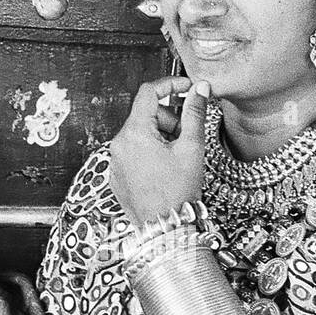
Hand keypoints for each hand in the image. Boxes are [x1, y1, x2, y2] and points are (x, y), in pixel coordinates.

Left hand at [109, 75, 208, 227]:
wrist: (166, 229)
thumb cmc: (177, 194)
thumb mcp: (191, 148)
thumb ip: (194, 113)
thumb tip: (200, 90)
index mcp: (135, 134)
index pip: (148, 92)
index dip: (170, 85)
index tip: (186, 88)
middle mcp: (119, 145)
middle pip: (145, 115)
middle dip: (169, 119)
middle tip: (187, 136)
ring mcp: (116, 162)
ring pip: (140, 135)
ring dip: (160, 138)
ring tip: (177, 158)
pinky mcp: (117, 176)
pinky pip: (133, 154)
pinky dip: (149, 154)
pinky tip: (165, 170)